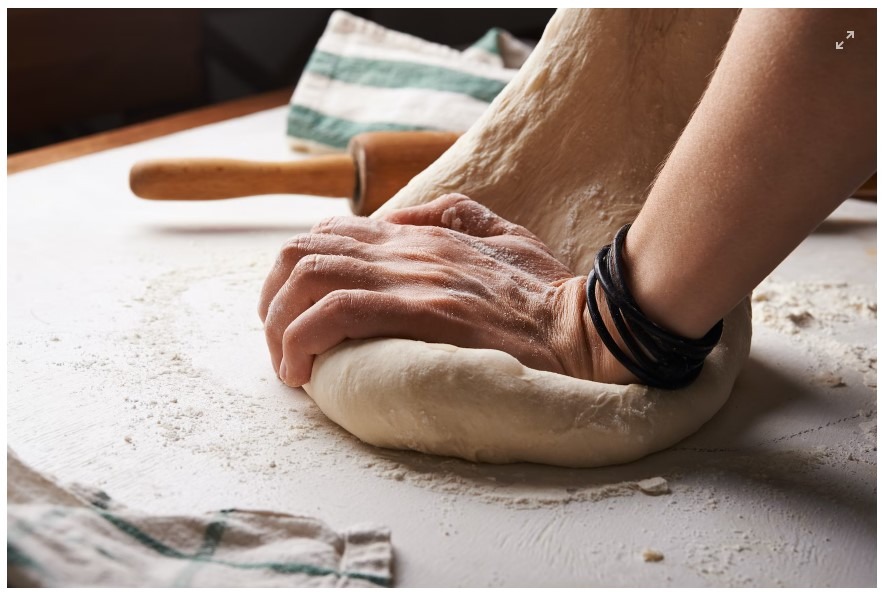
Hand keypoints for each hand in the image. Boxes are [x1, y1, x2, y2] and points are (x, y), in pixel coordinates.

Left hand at [259, 194, 615, 386]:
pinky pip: (335, 313)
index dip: (297, 272)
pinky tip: (303, 372)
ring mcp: (412, 278)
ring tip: (288, 365)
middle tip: (280, 344)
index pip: (330, 233)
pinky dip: (302, 340)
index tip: (297, 315)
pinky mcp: (421, 312)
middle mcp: (406, 248)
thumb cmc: (546, 293)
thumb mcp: (502, 233)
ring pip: (308, 278)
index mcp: (420, 234)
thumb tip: (401, 216)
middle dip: (272, 300)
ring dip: (279, 324)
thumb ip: (453, 215)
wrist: (585, 327)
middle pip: (303, 252)